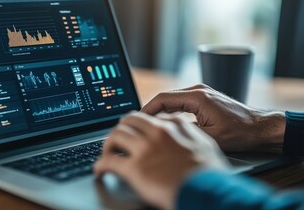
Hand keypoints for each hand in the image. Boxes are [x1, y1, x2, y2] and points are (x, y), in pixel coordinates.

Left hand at [94, 112, 229, 209]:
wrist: (208, 191)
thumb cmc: (210, 173)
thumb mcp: (205, 144)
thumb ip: (189, 132)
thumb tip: (178, 129)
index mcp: (174, 126)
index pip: (147, 118)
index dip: (137, 126)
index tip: (133, 133)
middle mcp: (157, 132)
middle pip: (128, 121)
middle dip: (120, 129)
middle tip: (117, 140)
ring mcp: (145, 149)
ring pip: (115, 135)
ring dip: (108, 144)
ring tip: (107, 154)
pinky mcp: (135, 168)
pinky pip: (109, 161)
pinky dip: (100, 166)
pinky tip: (100, 171)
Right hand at [141, 84, 285, 151]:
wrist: (259, 127)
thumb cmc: (240, 132)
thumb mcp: (209, 137)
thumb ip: (183, 131)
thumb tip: (163, 131)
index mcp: (197, 97)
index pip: (163, 99)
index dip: (147, 108)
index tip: (137, 118)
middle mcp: (197, 90)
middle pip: (165, 97)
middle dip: (150, 110)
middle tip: (138, 123)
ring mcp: (201, 93)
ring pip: (172, 99)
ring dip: (160, 110)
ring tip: (148, 124)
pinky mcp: (203, 98)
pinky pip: (180, 102)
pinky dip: (170, 110)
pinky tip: (165, 121)